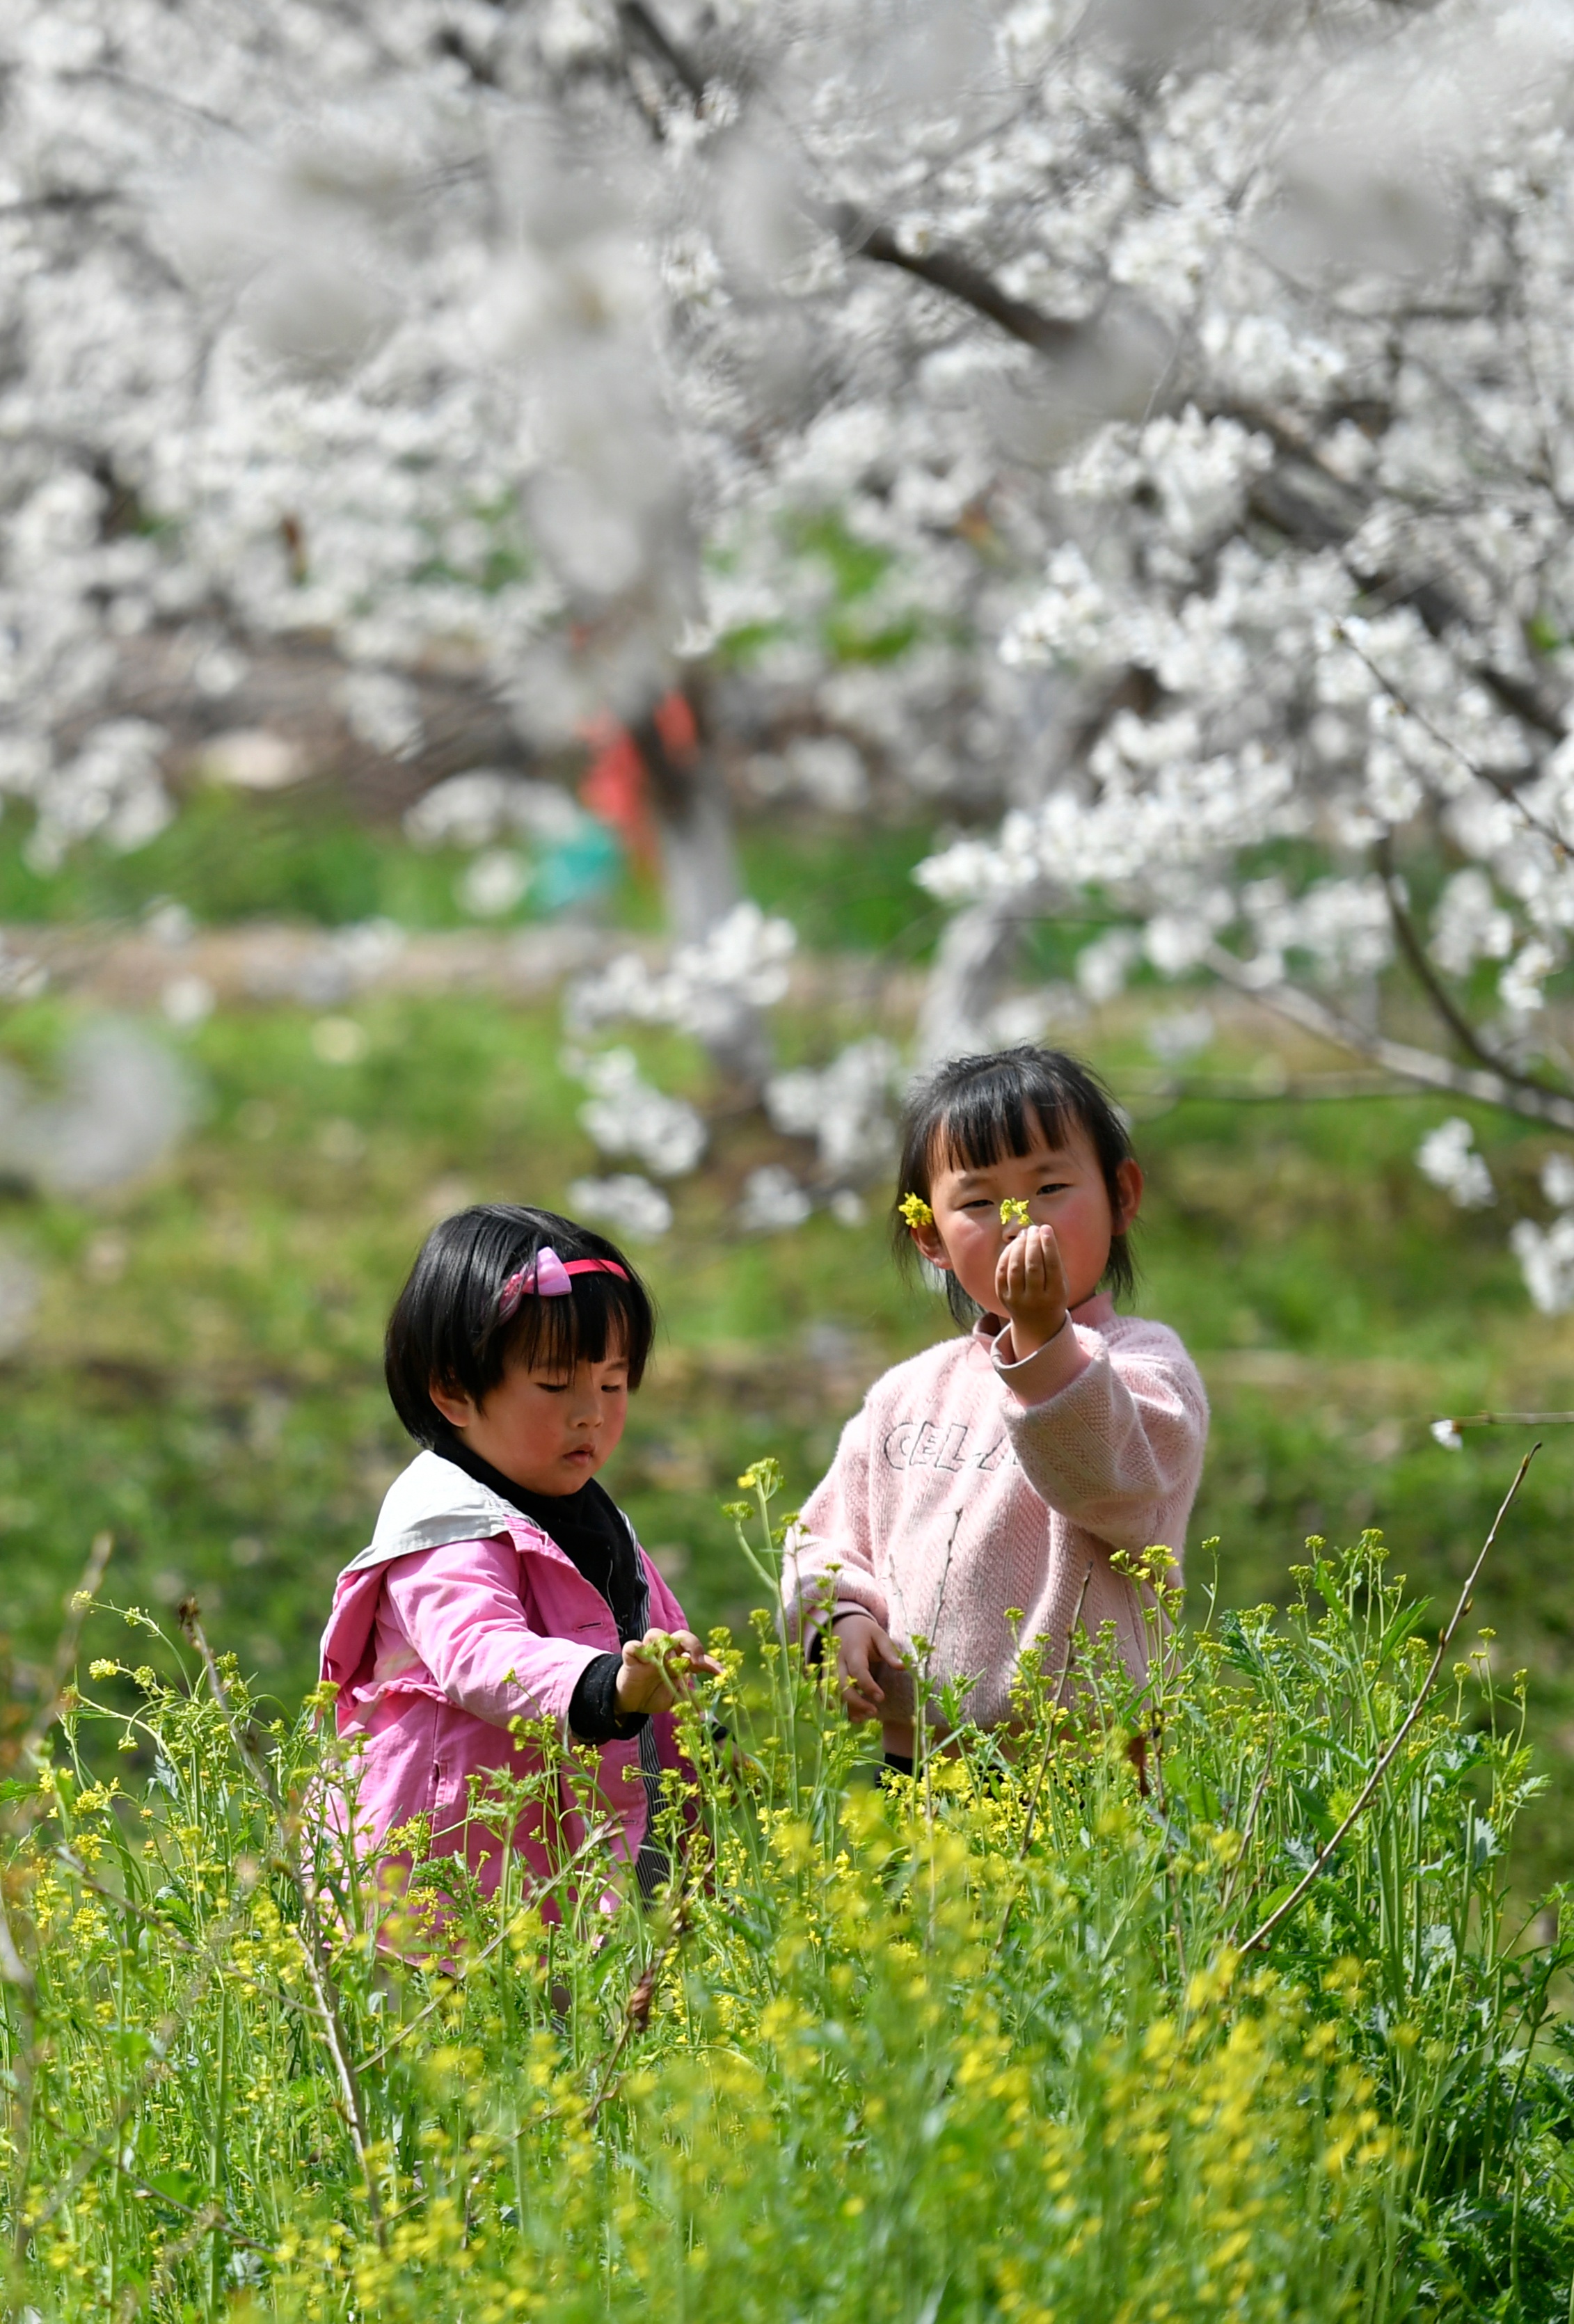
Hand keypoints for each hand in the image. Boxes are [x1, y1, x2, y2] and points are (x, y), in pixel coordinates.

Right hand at [614, 1628, 720, 1716]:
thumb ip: (690, 1703)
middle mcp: (665, 1653)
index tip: (721, 1673)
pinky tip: (644, 1660)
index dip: (711, 1662)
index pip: (698, 1656)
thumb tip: (710, 1719)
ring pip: (655, 1634)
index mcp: (679, 1661)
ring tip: (669, 1661)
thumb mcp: (676, 1699)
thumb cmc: (655, 1694)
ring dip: (665, 1644)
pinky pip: (632, 1646)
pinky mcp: (631, 1658)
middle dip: (692, 1644)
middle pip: (680, 1635)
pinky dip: (638, 1649)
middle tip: (696, 1662)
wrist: (631, 1702)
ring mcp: (648, 1653)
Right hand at [832, 1610, 903, 1721]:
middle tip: (874, 1712)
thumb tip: (902, 1667)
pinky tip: (852, 1716)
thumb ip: (889, 1651)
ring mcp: (829, 1669)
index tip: (882, 1698)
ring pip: (833, 1693)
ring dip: (847, 1707)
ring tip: (863, 1719)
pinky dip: (838, 1707)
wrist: (843, 1624)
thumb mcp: (879, 1635)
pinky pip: (829, 1694)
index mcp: (852, 1650)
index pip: (858, 1670)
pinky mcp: (826, 1676)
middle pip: (841, 1685)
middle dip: (856, 1702)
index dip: (868, 1686)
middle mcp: (837, 1661)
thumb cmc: (864, 1632)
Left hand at [994, 1220, 1068, 1360]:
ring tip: (1024, 1233)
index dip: (1048, 1245)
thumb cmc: (1052, 1295)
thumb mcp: (1061, 1283)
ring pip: (1015, 1268)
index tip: (1046, 1228)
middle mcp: (1035, 1299)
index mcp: (1055, 1295)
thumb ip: (1054, 1261)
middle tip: (1033, 1228)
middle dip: (1033, 1243)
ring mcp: (1017, 1299)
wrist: (1036, 1324)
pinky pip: (1002, 1272)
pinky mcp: (1002, 1297)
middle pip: (1032, 1266)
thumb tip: (1042, 1232)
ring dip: (1019, 1247)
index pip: (1051, 1266)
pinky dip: (1007, 1255)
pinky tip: (1013, 1245)